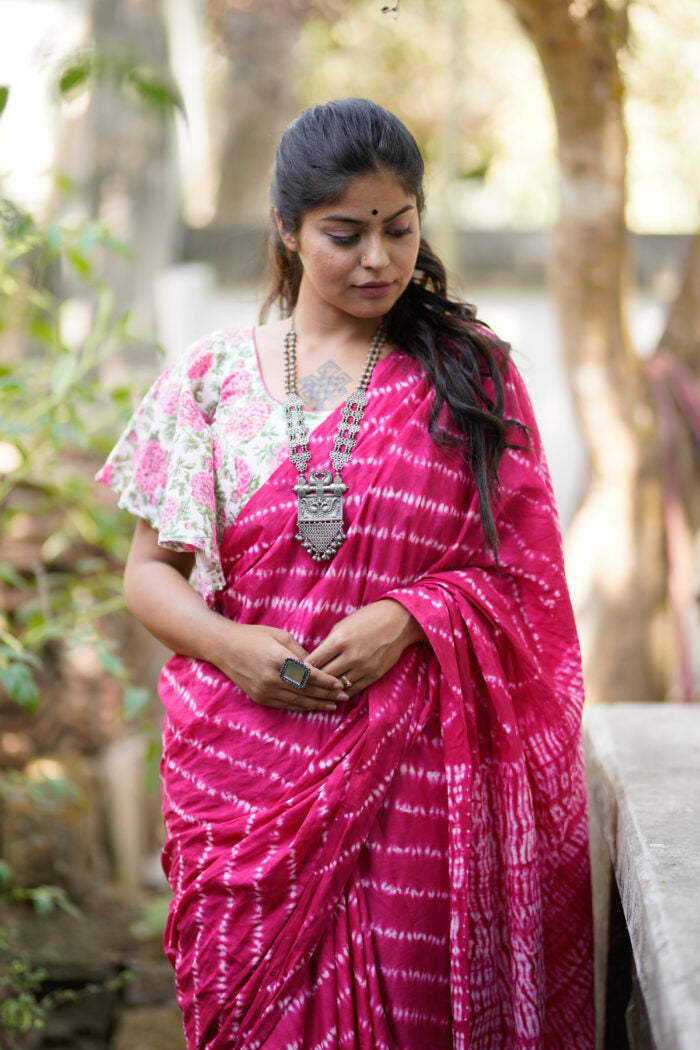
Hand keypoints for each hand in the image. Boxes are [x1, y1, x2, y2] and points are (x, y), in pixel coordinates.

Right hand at [209, 623, 348, 712]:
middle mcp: (272, 678)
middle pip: (306, 690)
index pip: (309, 675)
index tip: (340, 684)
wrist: (224, 647)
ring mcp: (265, 690)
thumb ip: (299, 652)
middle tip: (344, 697)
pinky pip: (284, 705)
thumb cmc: (254, 636)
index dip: (327, 681)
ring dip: (317, 704)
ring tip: (332, 706)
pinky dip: (300, 706)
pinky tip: (312, 706)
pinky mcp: (259, 697)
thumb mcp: (280, 636)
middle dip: (327, 695)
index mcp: (279, 660)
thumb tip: (316, 665)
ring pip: (297, 701)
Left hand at [305, 599, 425, 695]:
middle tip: (299, 686)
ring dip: (325, 690)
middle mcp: (350, 656)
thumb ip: (328, 644)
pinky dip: (341, 693)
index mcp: (339, 640)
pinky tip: (333, 694)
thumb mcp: (343, 625)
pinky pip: (352, 690)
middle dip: (310, 682)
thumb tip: (313, 660)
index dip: (301, 669)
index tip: (293, 674)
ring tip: (314, 693)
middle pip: (322, 676)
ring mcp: (363, 667)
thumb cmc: (367, 619)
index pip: (313, 661)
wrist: (399, 622)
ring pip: (336, 686)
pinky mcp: (373, 675)